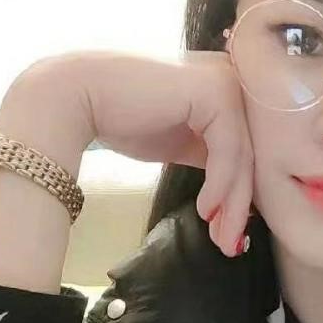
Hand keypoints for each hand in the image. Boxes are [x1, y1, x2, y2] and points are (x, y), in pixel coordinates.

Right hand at [19, 49, 253, 257]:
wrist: (74, 96)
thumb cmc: (121, 116)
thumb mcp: (179, 139)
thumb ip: (210, 153)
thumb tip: (238, 195)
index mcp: (225, 85)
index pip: (246, 145)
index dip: (241, 191)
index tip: (231, 230)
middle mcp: (232, 77)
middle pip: (248, 151)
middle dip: (240, 204)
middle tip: (231, 245)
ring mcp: (225, 82)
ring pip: (242, 155)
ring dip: (232, 203)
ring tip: (221, 238)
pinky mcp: (214, 92)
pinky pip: (228, 150)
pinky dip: (220, 186)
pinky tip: (206, 210)